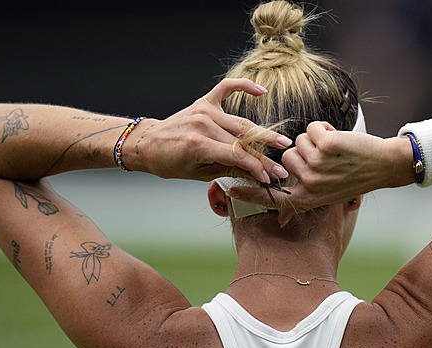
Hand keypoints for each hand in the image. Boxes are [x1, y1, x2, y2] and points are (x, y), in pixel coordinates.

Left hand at [133, 78, 290, 182]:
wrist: (148, 144)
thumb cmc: (170, 162)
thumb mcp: (199, 174)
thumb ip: (229, 170)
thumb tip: (256, 175)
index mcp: (199, 145)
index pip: (237, 157)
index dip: (257, 168)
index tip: (271, 177)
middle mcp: (203, 124)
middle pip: (243, 140)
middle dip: (265, 155)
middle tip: (282, 165)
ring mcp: (204, 110)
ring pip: (241, 122)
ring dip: (263, 134)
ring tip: (282, 142)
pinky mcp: (204, 101)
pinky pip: (227, 88)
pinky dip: (244, 86)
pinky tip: (261, 91)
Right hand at [226, 121, 411, 225]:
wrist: (383, 166)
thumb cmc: (353, 179)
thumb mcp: (325, 198)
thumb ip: (299, 203)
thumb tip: (280, 220)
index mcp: (307, 198)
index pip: (271, 197)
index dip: (249, 194)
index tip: (230, 190)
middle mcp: (309, 185)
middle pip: (286, 156)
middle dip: (303, 151)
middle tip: (325, 160)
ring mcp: (317, 165)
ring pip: (299, 140)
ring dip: (315, 139)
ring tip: (335, 151)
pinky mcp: (326, 146)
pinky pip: (313, 128)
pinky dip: (325, 129)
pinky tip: (339, 140)